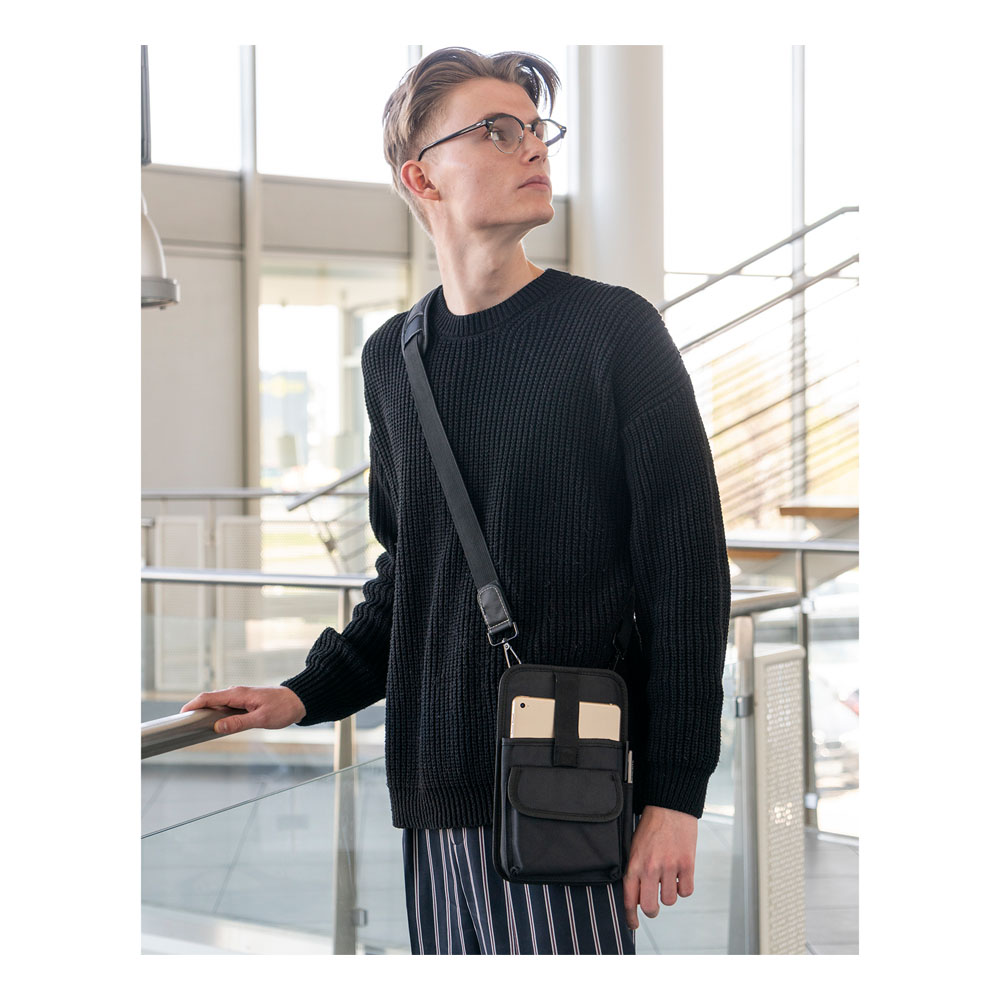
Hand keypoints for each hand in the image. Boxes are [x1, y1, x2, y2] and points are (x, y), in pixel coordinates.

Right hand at [179, 685, 306, 734]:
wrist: (298, 700)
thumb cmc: (282, 708)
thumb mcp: (261, 719)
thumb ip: (238, 723)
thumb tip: (217, 727)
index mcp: (238, 694)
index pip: (208, 697)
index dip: (192, 705)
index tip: (180, 715)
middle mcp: (236, 692)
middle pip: (209, 699)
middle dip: (195, 709)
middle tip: (183, 724)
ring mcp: (239, 696)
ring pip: (217, 703)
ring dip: (205, 711)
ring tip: (194, 725)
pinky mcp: (244, 701)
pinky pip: (225, 705)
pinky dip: (216, 712)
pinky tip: (214, 723)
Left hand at [622, 805, 697, 930]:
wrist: (670, 805)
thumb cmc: (651, 824)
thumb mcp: (634, 845)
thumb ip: (635, 868)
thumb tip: (636, 893)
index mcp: (635, 863)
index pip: (630, 898)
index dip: (630, 916)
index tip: (633, 923)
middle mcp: (651, 867)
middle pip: (650, 907)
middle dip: (652, 910)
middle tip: (653, 904)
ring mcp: (670, 867)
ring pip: (669, 900)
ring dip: (669, 895)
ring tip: (668, 880)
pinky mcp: (687, 864)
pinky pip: (686, 891)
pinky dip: (684, 887)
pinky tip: (680, 876)